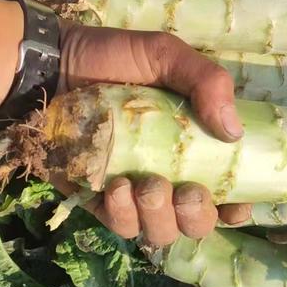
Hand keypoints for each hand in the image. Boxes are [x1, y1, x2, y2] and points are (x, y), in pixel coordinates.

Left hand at [58, 24, 251, 245]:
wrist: (49, 66)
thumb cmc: (112, 58)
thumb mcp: (165, 54)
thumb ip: (207, 81)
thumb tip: (235, 132)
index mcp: (193, 143)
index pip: (227, 188)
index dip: (237, 205)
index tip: (236, 204)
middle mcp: (168, 174)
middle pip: (197, 222)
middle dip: (197, 216)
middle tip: (187, 192)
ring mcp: (133, 192)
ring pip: (161, 232)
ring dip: (160, 216)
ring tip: (145, 185)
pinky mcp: (97, 201)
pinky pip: (120, 227)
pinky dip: (123, 215)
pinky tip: (115, 188)